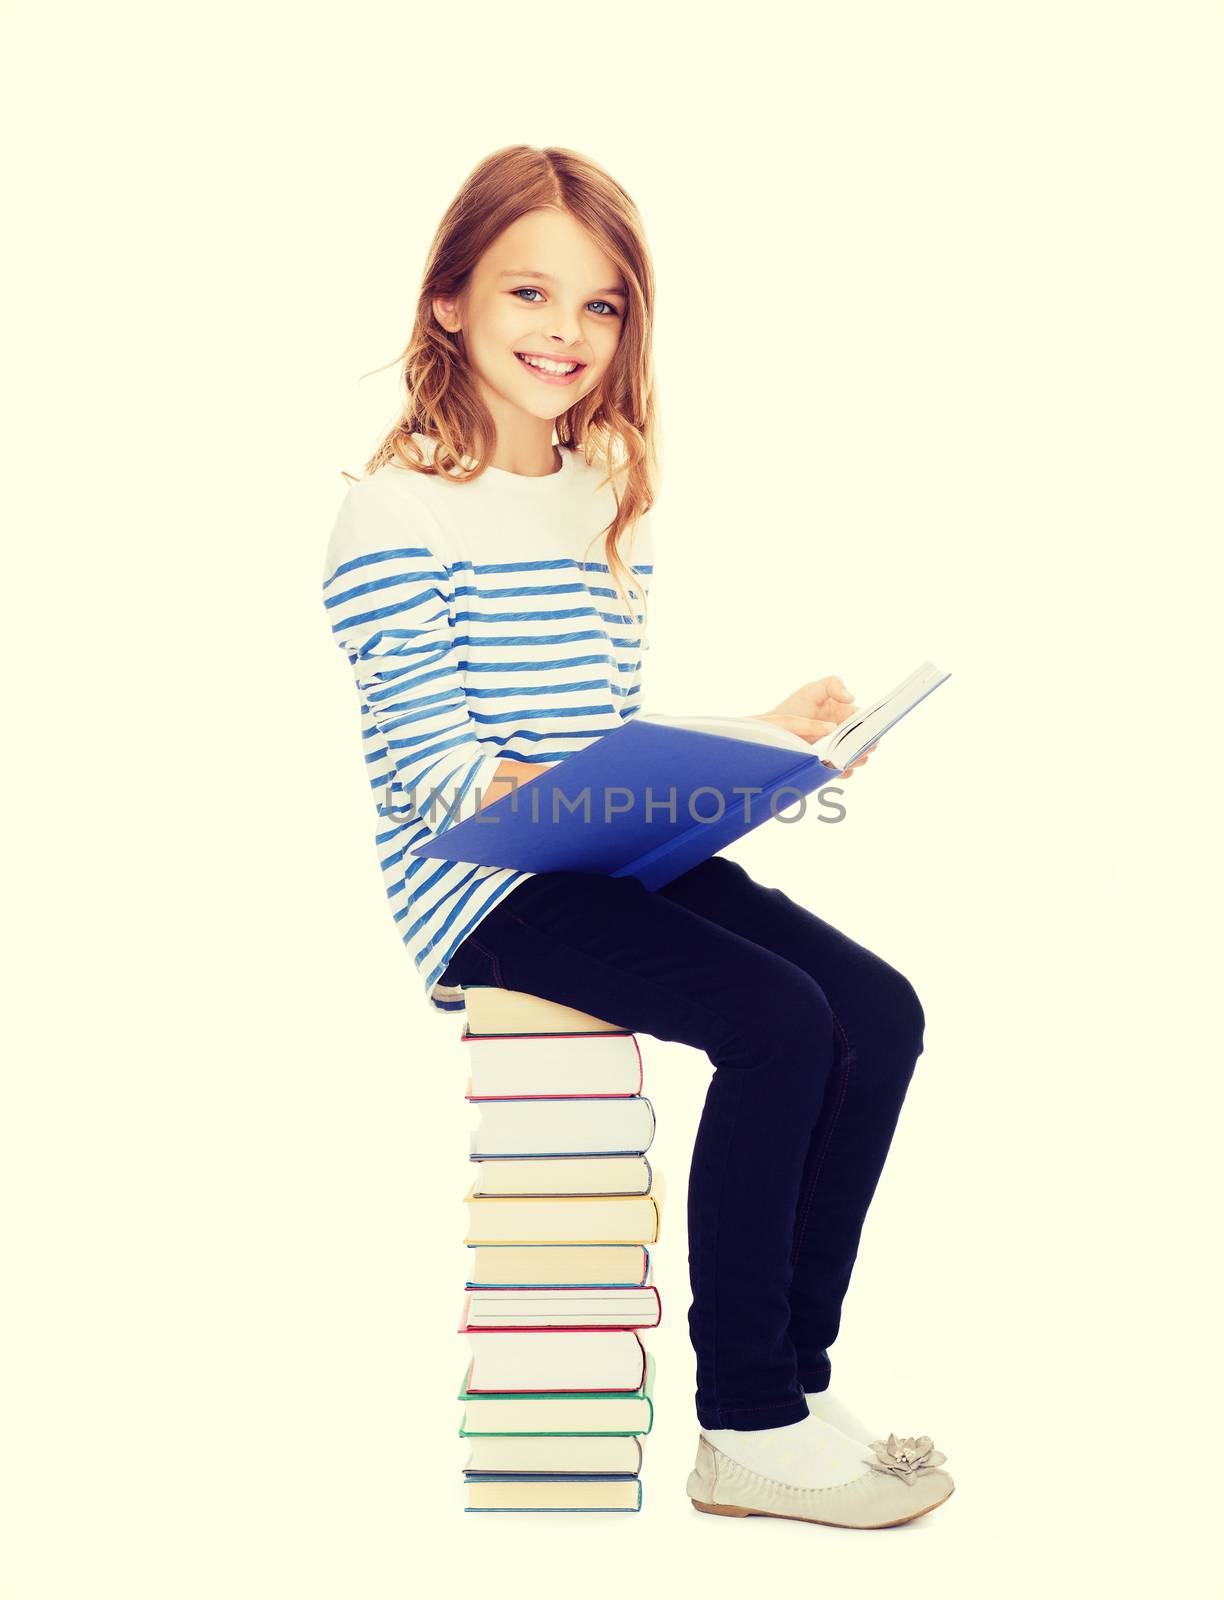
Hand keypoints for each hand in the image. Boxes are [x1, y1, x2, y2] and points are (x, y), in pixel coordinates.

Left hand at [755, 675, 875, 778]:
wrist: (773, 732)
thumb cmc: (792, 708)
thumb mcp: (811, 691)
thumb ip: (833, 685)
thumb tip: (852, 698)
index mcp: (846, 714)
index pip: (866, 721)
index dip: (869, 726)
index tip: (864, 730)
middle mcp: (845, 733)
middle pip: (866, 742)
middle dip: (865, 744)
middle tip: (853, 745)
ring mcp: (838, 751)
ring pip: (859, 758)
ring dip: (856, 759)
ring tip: (843, 756)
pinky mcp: (830, 766)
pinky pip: (844, 772)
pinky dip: (844, 771)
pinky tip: (834, 766)